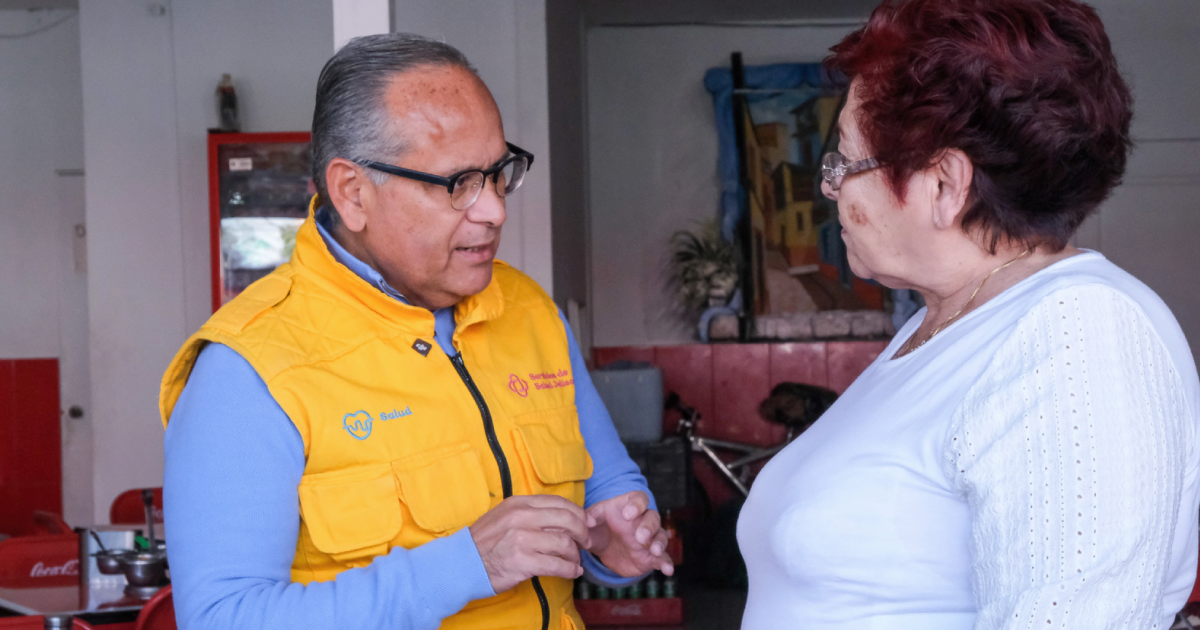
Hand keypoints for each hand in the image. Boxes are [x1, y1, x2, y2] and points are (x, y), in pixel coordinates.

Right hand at [469, 495, 590, 593]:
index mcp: (519, 504)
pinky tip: (572, 572)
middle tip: (587, 542)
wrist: (463, 564)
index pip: (559, 503)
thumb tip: (563, 518)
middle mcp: (521, 518)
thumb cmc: (486, 542)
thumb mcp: (505, 516)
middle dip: (583, 532)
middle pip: (567, 520)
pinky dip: (569, 570)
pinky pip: (557, 565)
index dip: (578, 513)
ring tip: (576, 561)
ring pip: (565, 543)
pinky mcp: (522, 562)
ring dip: (576, 554)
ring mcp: (521, 539)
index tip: (587, 523)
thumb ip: (530, 513)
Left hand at [585, 491, 673, 577]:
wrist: (602, 547)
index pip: (640, 498)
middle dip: (648, 527)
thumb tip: (588, 521)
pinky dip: (667, 564)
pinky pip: (663, 558)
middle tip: (640, 538)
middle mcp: (642, 520)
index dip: (636, 504)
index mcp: (628, 506)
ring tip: (655, 551)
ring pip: (661, 536)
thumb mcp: (591, 520)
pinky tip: (668, 570)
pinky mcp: (651, 557)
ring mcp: (649, 539)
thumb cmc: (599, 526)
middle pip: (653, 517)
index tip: (627, 515)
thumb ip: (589, 518)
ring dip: (659, 543)